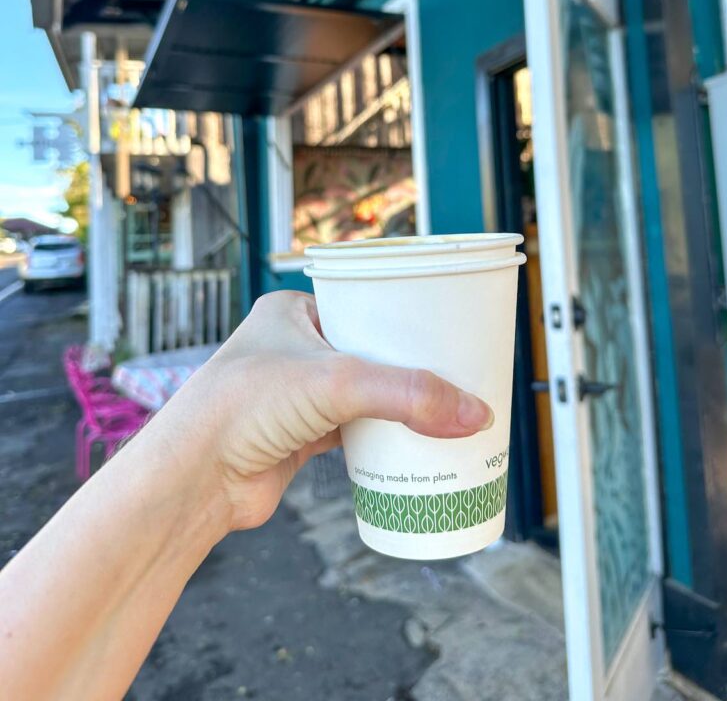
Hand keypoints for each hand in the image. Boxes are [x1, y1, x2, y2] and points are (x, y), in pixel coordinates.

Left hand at [158, 291, 494, 534]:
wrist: (192, 480)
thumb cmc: (241, 408)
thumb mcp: (336, 383)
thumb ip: (408, 394)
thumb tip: (475, 414)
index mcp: (294, 311)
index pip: (366, 305)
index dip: (408, 318)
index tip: (450, 332)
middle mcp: (294, 348)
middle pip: (372, 352)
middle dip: (411, 367)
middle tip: (459, 375)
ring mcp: (296, 395)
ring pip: (365, 395)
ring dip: (400, 405)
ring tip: (448, 409)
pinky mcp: (299, 437)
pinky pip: (354, 431)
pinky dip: (383, 438)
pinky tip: (415, 444)